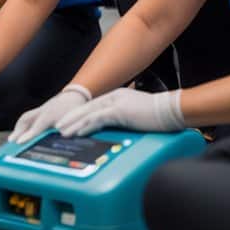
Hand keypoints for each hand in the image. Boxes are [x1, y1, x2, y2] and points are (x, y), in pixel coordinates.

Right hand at [10, 86, 90, 144]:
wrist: (75, 96)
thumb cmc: (75, 110)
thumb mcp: (74, 121)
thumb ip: (68, 130)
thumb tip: (63, 137)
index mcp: (51, 114)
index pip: (37, 126)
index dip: (28, 135)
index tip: (19, 143)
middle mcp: (43, 111)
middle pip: (26, 119)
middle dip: (18, 131)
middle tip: (11, 142)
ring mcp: (41, 109)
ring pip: (26, 117)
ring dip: (18, 128)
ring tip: (12, 139)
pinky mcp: (40, 109)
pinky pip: (28, 117)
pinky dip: (22, 125)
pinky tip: (20, 133)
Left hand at [54, 88, 184, 136]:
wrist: (173, 110)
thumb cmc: (160, 115)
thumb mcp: (137, 115)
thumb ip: (125, 117)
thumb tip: (119, 125)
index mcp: (117, 97)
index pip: (92, 107)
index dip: (78, 115)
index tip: (67, 122)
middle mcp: (113, 97)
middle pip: (85, 108)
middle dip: (69, 118)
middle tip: (56, 126)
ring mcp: (116, 103)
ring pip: (87, 113)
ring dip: (72, 123)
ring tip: (60, 131)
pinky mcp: (120, 111)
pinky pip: (97, 119)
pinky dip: (84, 125)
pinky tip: (76, 132)